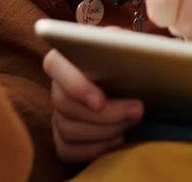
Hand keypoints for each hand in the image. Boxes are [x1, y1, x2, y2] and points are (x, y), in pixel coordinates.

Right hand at [45, 47, 142, 162]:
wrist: (132, 79)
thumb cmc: (129, 57)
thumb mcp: (128, 42)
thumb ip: (121, 41)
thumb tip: (122, 46)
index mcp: (67, 56)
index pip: (54, 65)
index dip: (74, 85)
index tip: (100, 101)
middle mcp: (58, 86)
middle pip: (65, 105)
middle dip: (104, 114)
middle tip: (137, 110)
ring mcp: (58, 113)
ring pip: (68, 130)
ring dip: (105, 131)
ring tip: (132, 122)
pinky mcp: (62, 137)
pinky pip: (67, 150)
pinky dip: (94, 149)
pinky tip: (118, 139)